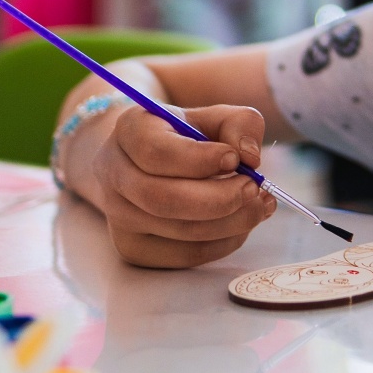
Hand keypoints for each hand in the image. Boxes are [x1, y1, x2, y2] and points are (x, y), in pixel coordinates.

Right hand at [87, 103, 276, 267]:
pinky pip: (184, 255)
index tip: (235, 159)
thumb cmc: (188, 136)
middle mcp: (114, 174)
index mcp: (129, 130)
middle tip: (254, 188)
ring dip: (230, 222)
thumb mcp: (215, 116)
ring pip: (177, 231)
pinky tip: (242, 223)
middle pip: (162, 199)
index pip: (156, 152)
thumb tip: (249, 156)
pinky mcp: (134, 248)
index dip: (200, 160)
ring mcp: (119, 216)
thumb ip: (239, 124)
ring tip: (259, 205)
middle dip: (219, 198)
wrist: (150, 160)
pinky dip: (223, 242)